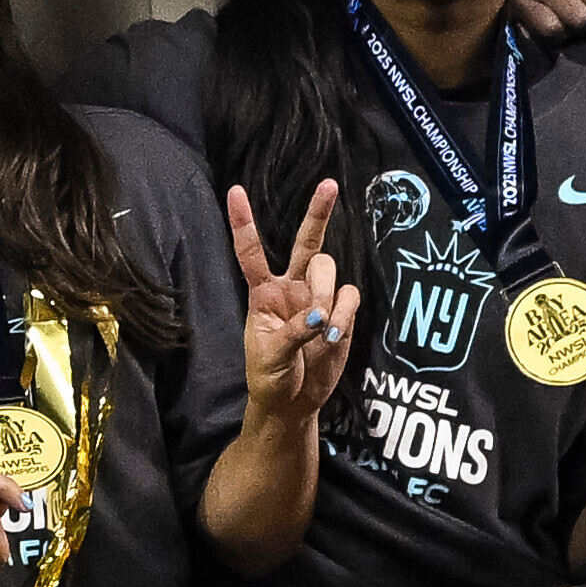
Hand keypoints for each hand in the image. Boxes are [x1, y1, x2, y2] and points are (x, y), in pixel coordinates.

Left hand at [218, 184, 363, 434]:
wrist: (294, 402)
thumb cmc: (270, 377)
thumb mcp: (269, 357)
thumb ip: (291, 333)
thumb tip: (318, 316)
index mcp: (262, 293)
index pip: (251, 252)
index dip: (244, 222)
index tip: (236, 190)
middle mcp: (291, 287)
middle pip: (307, 241)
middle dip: (318, 212)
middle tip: (330, 184)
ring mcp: (318, 297)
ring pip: (329, 269)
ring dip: (325, 294)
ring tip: (320, 330)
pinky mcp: (342, 312)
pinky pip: (349, 296)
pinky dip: (343, 313)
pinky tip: (333, 336)